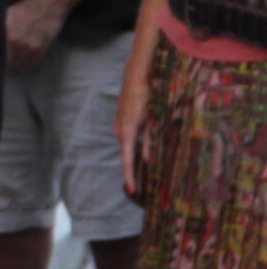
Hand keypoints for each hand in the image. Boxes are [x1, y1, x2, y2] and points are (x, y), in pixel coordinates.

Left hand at [6, 0, 65, 72]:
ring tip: (24, 67)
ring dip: (24, 67)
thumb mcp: (8, 15)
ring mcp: (26, 44)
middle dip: (10, 69)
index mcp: (2, 30)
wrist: (48, 3)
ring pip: (23, 64)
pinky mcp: (40, 47)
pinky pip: (36, 64)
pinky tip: (34, 66)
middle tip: (12, 72)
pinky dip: (35, 67)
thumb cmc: (27, 7)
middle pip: (8, 63)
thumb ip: (0, 28)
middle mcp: (12, 39)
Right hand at [117, 62, 149, 197]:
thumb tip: (148, 160)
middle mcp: (119, 132)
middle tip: (140, 183)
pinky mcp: (120, 121)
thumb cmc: (146, 99)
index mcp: (127, 133)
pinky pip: (128, 137)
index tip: (132, 190)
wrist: (135, 78)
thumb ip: (149, 142)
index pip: (127, 160)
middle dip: (134, 168)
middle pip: (127, 154)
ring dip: (137, 152)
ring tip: (145, 160)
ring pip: (129, 145)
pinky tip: (143, 145)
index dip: (130, 176)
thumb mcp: (152, 122)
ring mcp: (118, 126)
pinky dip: (135, 143)